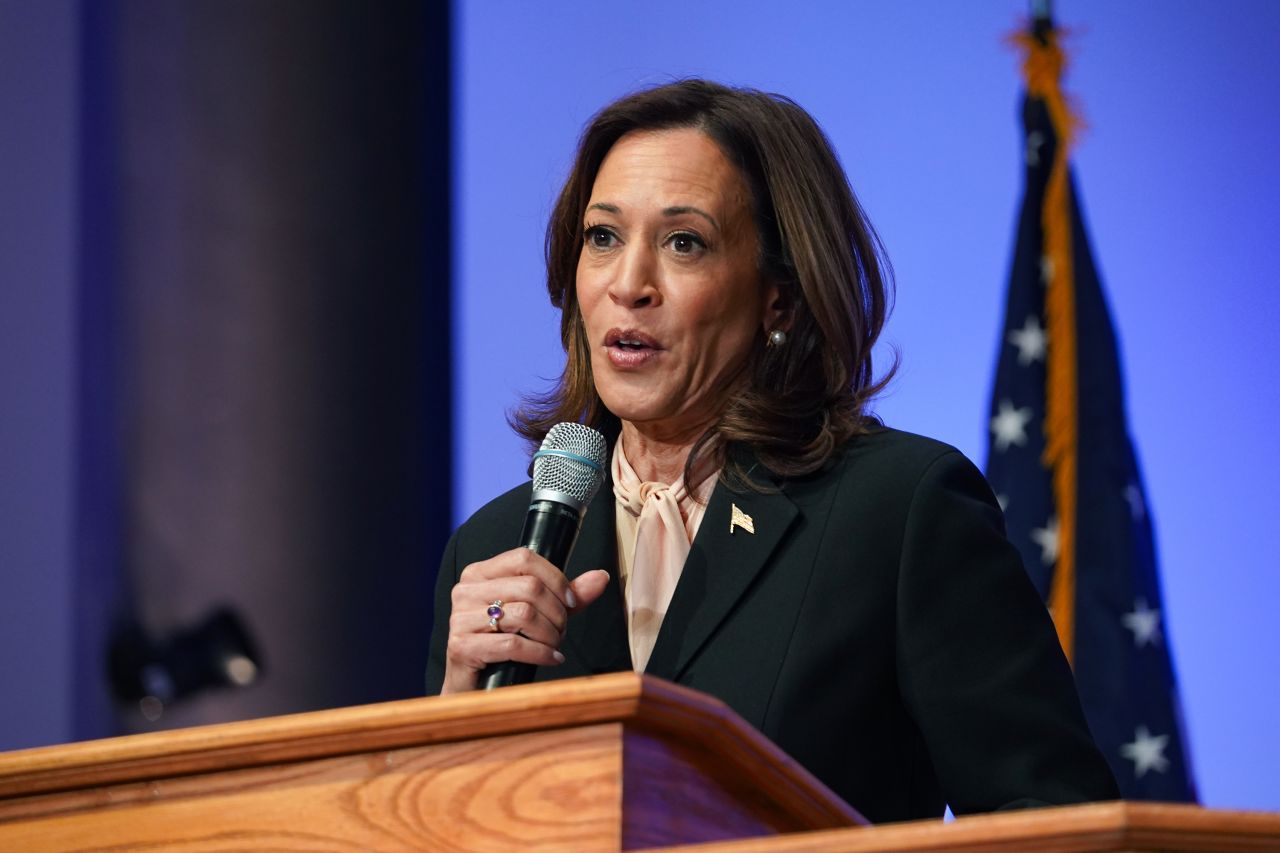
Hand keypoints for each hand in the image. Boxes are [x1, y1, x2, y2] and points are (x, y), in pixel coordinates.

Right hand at [440, 547, 609, 693]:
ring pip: (523, 614)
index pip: (524, 558)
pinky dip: (540, 653)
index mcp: (480, 573)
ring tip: (555, 645)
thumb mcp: (539, 614)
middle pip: (529, 587)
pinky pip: (512, 644)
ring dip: (550, 634)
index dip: (556, 579)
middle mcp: (465, 590)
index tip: (571, 602)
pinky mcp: (461, 646)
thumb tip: (600, 577)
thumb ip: (566, 595)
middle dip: (557, 613)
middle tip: (562, 631)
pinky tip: (551, 658)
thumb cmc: (504, 645)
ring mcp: (459, 618)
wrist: (472, 687)